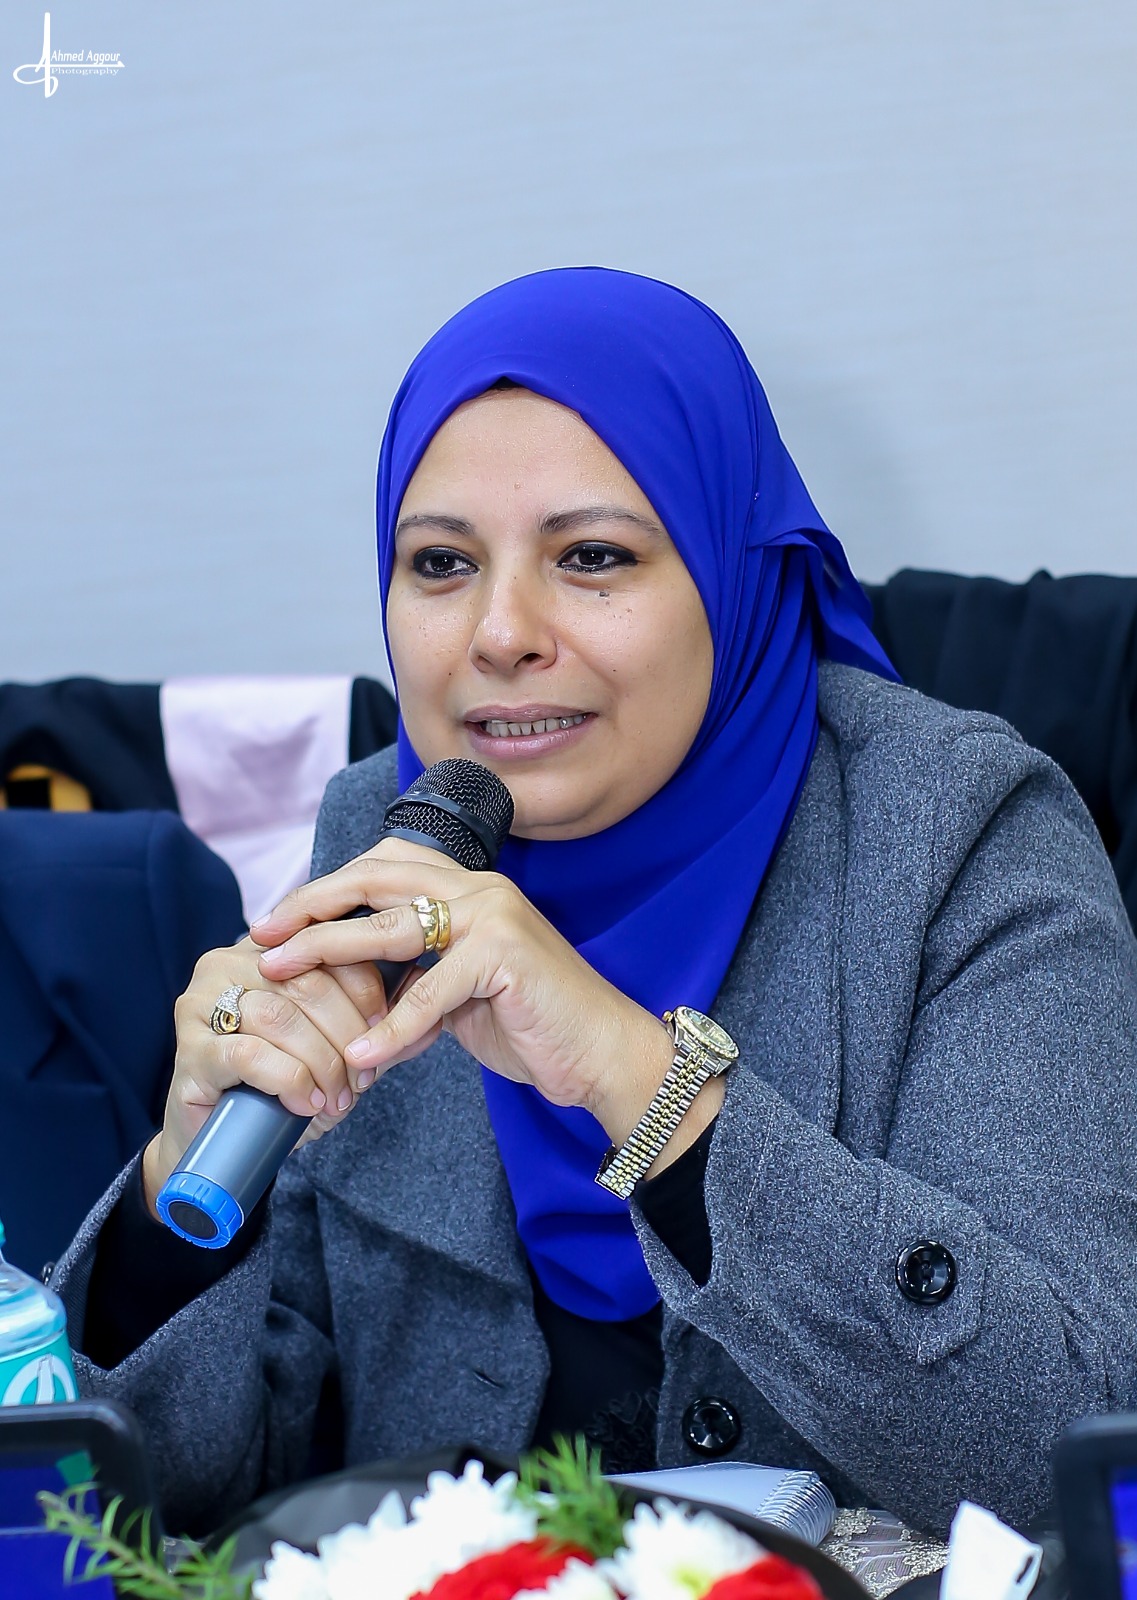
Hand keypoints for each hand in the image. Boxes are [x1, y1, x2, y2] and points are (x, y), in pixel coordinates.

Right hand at [142, 934, 387, 1217]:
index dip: (367, 991)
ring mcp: (200, 1004)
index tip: (384, 1033)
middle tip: (364, 1078)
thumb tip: (433, 1020)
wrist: (217, 1142)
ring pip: (280, 1016)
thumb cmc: (280, 1088)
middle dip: (348, 1034)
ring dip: (322, 1061)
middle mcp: (227, 963)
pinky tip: (308, 1104)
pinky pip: (251, 1054)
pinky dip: (290, 1080)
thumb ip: (378, 1030)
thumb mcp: (336, 1052)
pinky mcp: (189, 1049)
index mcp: (266, 948)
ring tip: (339, 1097)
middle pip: (308, 981)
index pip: (328, 947)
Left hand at [251, 848, 678, 1148]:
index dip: (327, 890)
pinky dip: (392, 1028)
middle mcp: (479, 890)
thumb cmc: (532, 1025)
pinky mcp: (506, 956)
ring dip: (329, 951)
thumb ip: (412, 982)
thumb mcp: (458, 997)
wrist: (603, 1053)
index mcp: (468, 890)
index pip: (383, 870)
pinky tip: (361, 1055)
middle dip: (312, 904)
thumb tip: (355, 998)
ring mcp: (494, 916)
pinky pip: (431, 992)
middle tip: (263, 933)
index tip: (278, 919)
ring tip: (283, 974)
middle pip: (376, 880)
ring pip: (391, 927)